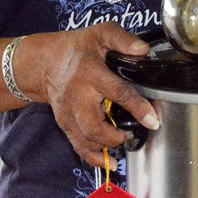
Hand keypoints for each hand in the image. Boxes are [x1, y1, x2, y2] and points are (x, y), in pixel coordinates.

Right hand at [24, 23, 158, 168]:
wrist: (45, 61)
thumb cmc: (78, 47)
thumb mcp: (101, 33)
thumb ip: (123, 40)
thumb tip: (143, 50)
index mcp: (90, 73)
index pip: (118, 92)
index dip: (137, 108)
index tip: (153, 121)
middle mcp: (77, 96)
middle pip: (95, 125)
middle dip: (116, 136)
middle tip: (134, 133)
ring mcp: (68, 113)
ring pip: (85, 139)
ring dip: (107, 147)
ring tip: (124, 140)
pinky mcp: (64, 123)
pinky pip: (77, 145)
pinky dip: (93, 157)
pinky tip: (109, 163)